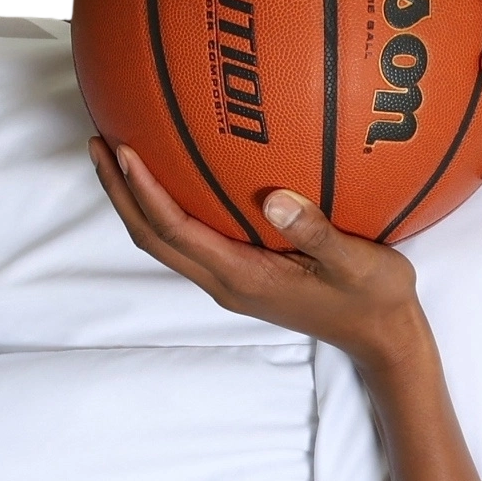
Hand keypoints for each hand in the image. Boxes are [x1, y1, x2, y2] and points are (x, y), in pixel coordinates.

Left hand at [90, 137, 428, 368]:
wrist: (382, 338)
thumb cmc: (374, 299)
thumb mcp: (357, 261)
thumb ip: (316, 231)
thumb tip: (274, 198)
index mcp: (243, 277)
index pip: (175, 231)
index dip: (143, 192)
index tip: (123, 149)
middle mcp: (226, 281)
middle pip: (152, 238)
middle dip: (119, 193)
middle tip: (99, 142)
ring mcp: (230, 281)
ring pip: (165, 241)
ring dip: (135, 202)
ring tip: (119, 156)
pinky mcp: (241, 275)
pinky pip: (188, 240)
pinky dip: (166, 209)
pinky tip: (175, 178)